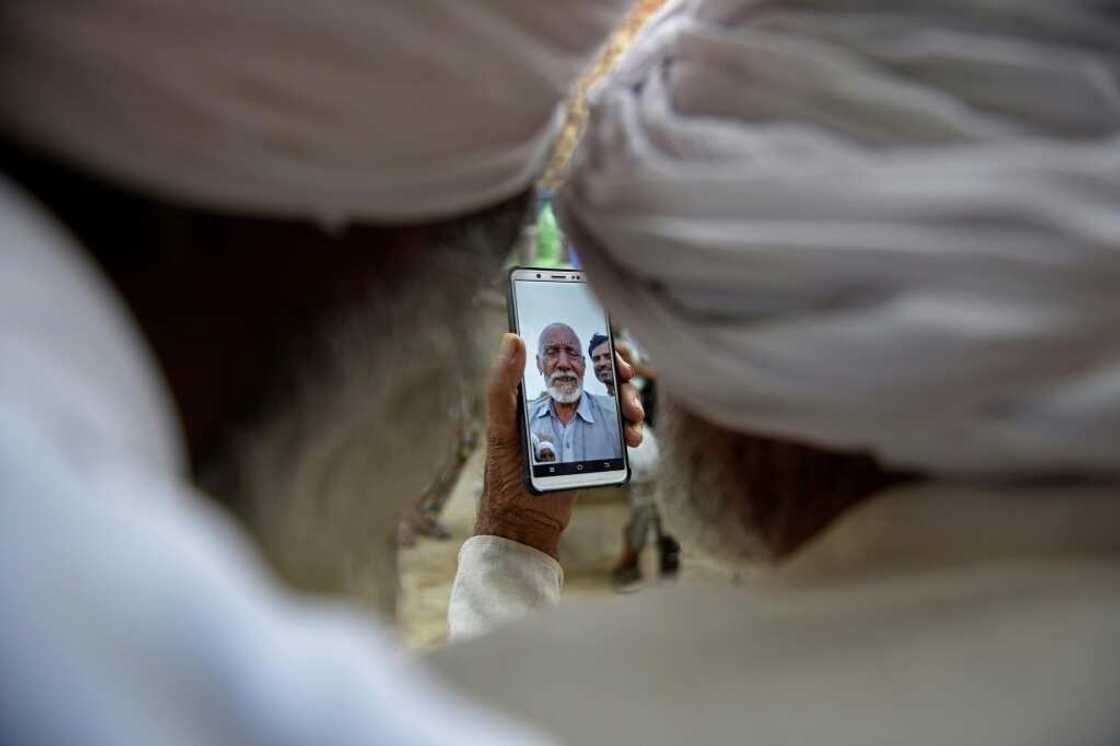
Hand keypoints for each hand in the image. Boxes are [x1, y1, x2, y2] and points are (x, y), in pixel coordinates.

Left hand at [475, 333, 644, 558]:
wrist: (524, 520)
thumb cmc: (504, 471)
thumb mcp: (500, 424)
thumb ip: (502, 383)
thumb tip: (512, 339)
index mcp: (539, 389)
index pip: (572, 355)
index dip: (597, 347)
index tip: (613, 352)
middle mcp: (563, 402)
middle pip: (602, 376)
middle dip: (622, 379)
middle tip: (627, 389)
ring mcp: (581, 424)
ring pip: (616, 402)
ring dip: (632, 404)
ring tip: (633, 420)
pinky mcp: (595, 448)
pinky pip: (620, 431)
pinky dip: (632, 429)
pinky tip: (632, 439)